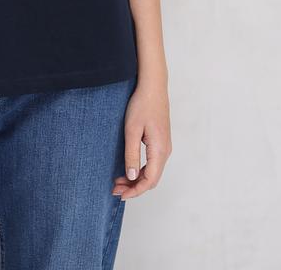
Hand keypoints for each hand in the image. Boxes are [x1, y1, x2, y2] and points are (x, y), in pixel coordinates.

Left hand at [112, 79, 171, 199]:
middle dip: (134, 187)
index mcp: (160, 150)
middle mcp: (165, 151)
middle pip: (152, 179)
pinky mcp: (161, 141)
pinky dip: (141, 170)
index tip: (120, 195)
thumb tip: (133, 178)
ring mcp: (164, 146)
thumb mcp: (132, 130)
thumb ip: (132, 155)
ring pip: (152, 172)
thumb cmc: (142, 105)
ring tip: (119, 180)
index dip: (135, 191)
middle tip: (115, 188)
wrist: (153, 86)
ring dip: (137, 179)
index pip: (150, 181)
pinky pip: (153, 163)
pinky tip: (128, 168)